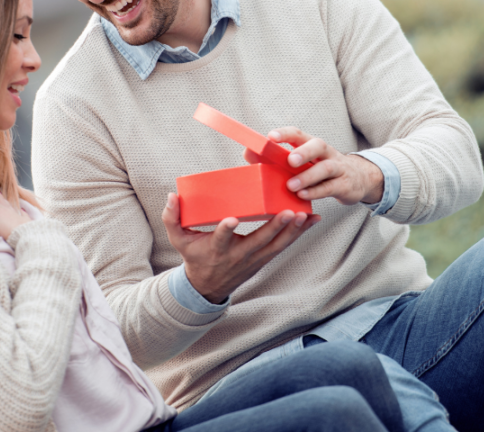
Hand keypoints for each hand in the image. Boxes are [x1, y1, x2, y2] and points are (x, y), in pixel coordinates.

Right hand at [161, 193, 319, 303]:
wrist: (208, 287)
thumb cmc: (194, 257)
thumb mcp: (178, 240)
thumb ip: (171, 218)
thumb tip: (172, 195)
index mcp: (216, 249)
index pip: (220, 239)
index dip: (226, 230)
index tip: (232, 220)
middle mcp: (238, 255)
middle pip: (259, 241)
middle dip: (275, 227)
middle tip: (289, 212)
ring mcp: (254, 258)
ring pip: (277, 244)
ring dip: (293, 230)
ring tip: (306, 214)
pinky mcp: (264, 258)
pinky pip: (284, 245)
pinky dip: (299, 233)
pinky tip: (312, 220)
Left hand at [243, 127, 383, 205]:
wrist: (357, 179)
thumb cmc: (319, 169)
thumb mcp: (301, 162)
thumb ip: (276, 158)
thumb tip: (247, 153)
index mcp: (311, 144)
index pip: (298, 134)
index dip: (285, 134)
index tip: (270, 137)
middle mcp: (326, 153)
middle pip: (317, 145)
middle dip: (303, 152)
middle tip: (289, 160)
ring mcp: (337, 168)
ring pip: (325, 168)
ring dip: (307, 176)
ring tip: (292, 186)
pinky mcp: (344, 185)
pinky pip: (330, 187)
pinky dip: (316, 191)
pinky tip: (303, 196)